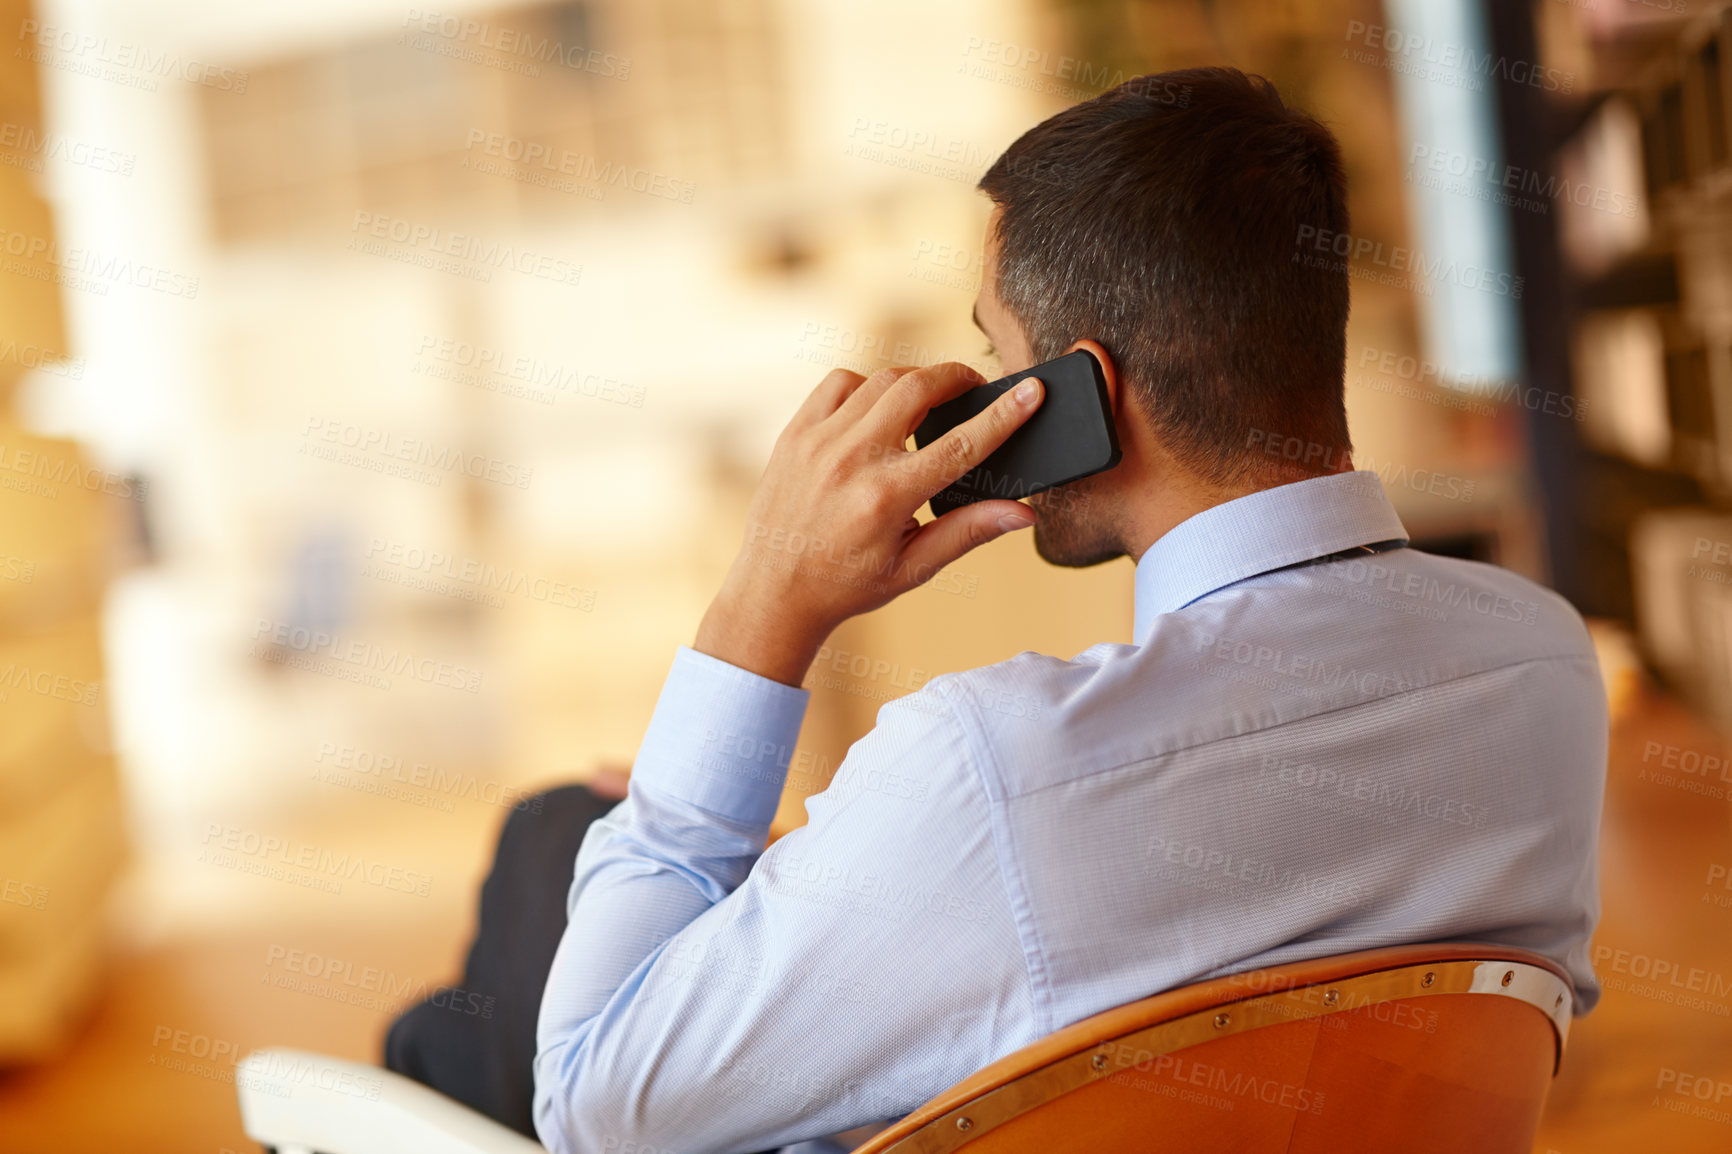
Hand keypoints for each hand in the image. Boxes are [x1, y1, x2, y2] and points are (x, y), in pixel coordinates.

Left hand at [694, 362, 1043, 685]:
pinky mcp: (796, 432)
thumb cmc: (847, 584)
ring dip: (915, 382)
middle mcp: (852, 461)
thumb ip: (969, 532)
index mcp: (887, 498)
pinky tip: (878, 410)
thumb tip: (1024, 513)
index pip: (961, 444)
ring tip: (931, 400)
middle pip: (919, 389)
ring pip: (881, 380)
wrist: (774, 591)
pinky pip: (840, 383)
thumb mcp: (914, 567)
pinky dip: (867, 386)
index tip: (1031, 390)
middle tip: (975, 387)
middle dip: (957, 378)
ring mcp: (819, 441)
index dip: (1003, 414)